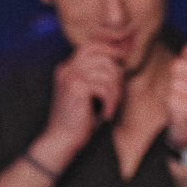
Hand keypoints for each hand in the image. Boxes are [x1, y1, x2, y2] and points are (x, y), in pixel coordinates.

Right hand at [38, 43, 125, 167]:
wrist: (61, 140)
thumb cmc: (78, 121)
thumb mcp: (89, 93)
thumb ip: (100, 75)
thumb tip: (122, 55)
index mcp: (67, 68)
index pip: (92, 46)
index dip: (110, 49)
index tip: (125, 55)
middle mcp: (67, 68)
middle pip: (103, 57)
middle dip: (117, 75)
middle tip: (115, 96)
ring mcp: (71, 76)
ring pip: (108, 73)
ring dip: (115, 93)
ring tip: (110, 107)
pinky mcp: (77, 87)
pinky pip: (106, 88)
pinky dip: (111, 103)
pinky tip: (105, 114)